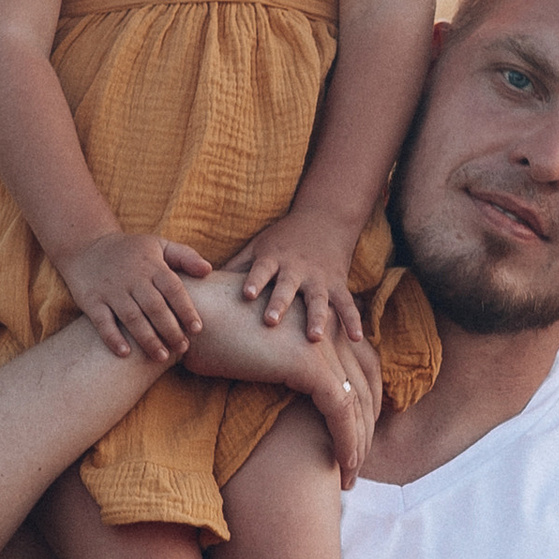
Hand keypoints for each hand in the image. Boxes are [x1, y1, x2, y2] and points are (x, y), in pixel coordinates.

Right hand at [57, 229, 215, 366]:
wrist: (85, 246)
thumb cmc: (131, 251)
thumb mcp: (158, 245)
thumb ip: (185, 256)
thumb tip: (208, 270)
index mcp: (152, 266)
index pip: (173, 289)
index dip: (186, 309)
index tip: (197, 329)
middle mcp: (132, 278)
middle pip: (155, 307)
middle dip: (170, 329)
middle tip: (183, 347)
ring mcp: (111, 290)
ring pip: (132, 317)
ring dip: (148, 339)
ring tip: (162, 357)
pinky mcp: (91, 300)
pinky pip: (102, 321)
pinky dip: (113, 338)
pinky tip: (125, 353)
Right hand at [177, 266, 383, 482]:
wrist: (187, 324)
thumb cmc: (211, 339)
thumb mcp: (257, 352)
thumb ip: (280, 366)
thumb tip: (286, 394)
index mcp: (320, 324)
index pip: (362, 370)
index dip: (365, 407)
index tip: (358, 440)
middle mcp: (328, 330)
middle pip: (366, 387)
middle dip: (366, 430)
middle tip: (356, 467)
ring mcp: (321, 345)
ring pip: (357, 403)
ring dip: (358, 443)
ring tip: (349, 476)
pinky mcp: (310, 363)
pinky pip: (340, 410)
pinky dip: (346, 441)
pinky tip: (343, 466)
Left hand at [231, 221, 367, 354]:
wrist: (323, 219)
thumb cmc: (282, 239)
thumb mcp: (257, 247)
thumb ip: (236, 267)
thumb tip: (200, 285)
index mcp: (273, 258)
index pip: (261, 269)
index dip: (254, 281)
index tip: (246, 295)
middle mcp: (296, 268)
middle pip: (287, 286)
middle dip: (280, 303)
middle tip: (271, 321)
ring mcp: (318, 277)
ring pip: (318, 299)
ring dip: (318, 318)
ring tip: (315, 338)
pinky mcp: (337, 284)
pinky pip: (346, 304)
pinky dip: (353, 320)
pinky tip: (358, 339)